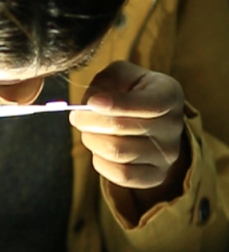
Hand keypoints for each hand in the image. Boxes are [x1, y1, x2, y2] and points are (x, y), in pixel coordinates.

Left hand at [69, 61, 188, 205]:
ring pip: (116, 152)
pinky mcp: (155, 176)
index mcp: (169, 94)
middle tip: (77, 116)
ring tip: (89, 131)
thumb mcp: (120, 75)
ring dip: (92, 140)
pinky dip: (100, 161)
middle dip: (89, 121)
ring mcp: (167, 155)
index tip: (91, 102)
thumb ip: (104, 82)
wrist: (151, 121)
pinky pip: (120, 175)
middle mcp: (173, 126)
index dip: (117, 103)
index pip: (149, 103)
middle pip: (121, 128)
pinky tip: (99, 149)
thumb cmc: (130, 92)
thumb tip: (89, 104)